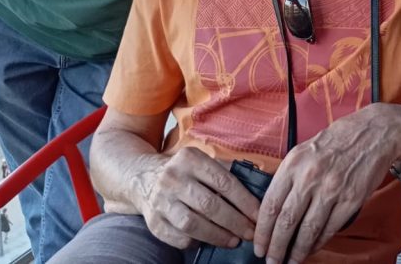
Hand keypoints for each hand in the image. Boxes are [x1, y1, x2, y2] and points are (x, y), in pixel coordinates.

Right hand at [134, 147, 260, 249]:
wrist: (142, 178)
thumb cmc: (183, 172)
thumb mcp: (199, 162)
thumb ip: (223, 173)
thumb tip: (257, 192)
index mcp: (189, 159)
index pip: (223, 182)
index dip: (244, 201)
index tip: (258, 215)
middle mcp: (173, 178)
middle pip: (209, 205)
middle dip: (235, 222)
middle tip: (250, 233)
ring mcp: (160, 201)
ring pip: (193, 224)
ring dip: (217, 236)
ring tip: (234, 241)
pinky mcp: (153, 222)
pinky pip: (178, 238)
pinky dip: (196, 242)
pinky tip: (209, 242)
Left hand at [253, 103, 400, 262]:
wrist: (373, 133)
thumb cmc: (337, 140)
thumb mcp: (304, 150)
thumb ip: (288, 177)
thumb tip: (274, 208)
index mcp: (294, 163)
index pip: (271, 205)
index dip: (262, 231)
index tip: (259, 245)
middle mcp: (310, 177)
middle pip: (286, 222)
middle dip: (276, 248)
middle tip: (271, 261)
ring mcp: (332, 189)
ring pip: (308, 231)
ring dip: (297, 252)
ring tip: (290, 262)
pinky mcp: (351, 200)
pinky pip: (330, 229)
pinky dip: (319, 243)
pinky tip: (312, 249)